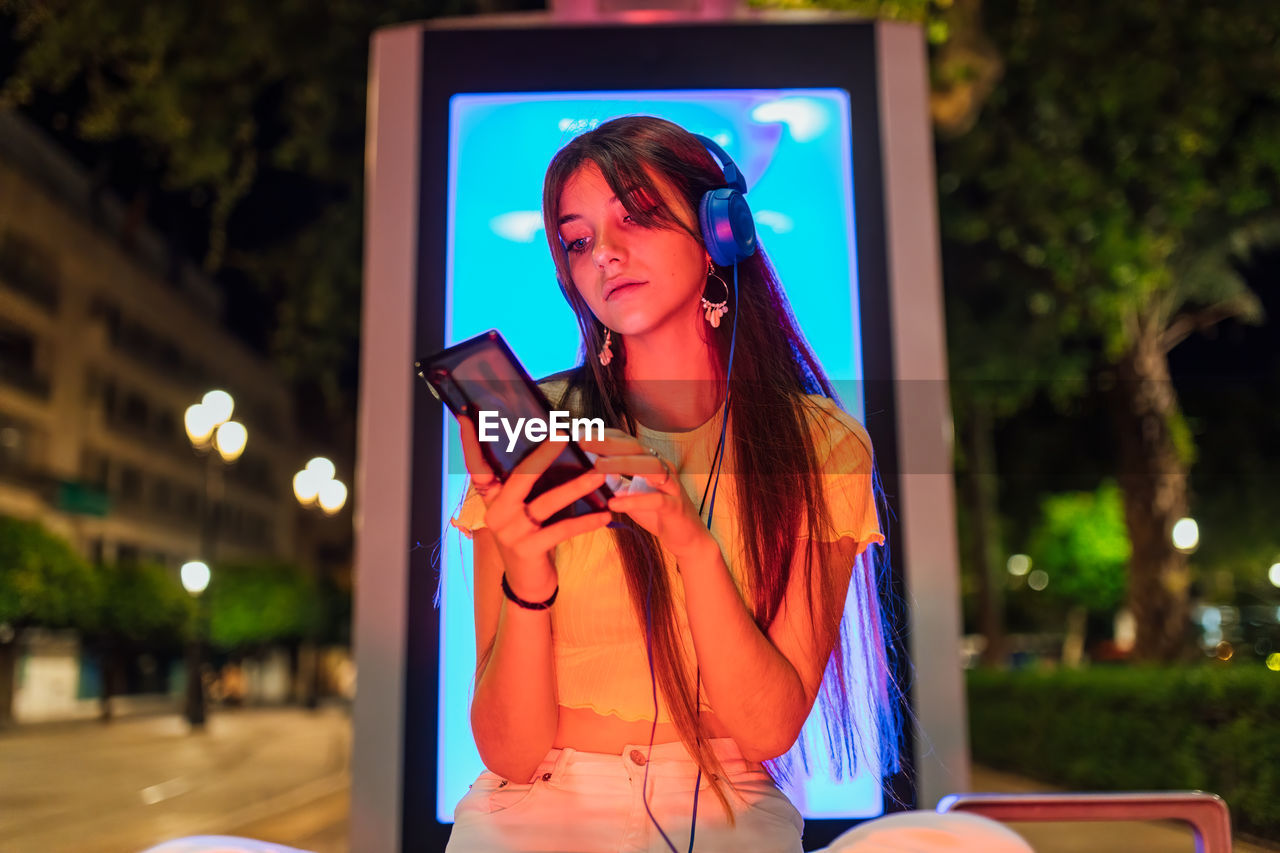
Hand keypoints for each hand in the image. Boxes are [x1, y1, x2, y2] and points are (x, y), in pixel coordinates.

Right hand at [458, 416, 610, 598]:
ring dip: (577, 486)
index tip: (466, 416)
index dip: (470, 442)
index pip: (477, 466)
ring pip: (547, 502)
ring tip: (599, 474)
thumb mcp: (521, 510)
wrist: (528, 583)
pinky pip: (562, 530)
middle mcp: (497, 513)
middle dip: (543, 454)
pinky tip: (605, 515)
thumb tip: (553, 447)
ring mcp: (511, 532)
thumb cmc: (529, 535)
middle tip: (564, 433)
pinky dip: (586, 522)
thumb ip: (527, 485)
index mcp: (492, 499)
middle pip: (520, 477)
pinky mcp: (529, 549)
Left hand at [579, 429, 714, 563]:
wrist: (686, 536)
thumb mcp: (630, 494)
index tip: (580, 432)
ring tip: (597, 467)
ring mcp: (671, 485)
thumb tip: (589, 469)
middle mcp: (662, 467)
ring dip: (622, 464)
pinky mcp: (675, 507)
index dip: (604, 435)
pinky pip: (655, 500)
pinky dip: (634, 501)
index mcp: (650, 461)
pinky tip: (613, 503)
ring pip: (649, 467)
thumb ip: (614, 481)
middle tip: (583, 443)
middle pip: (636, 447)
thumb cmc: (655, 512)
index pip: (627, 440)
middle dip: (608, 443)